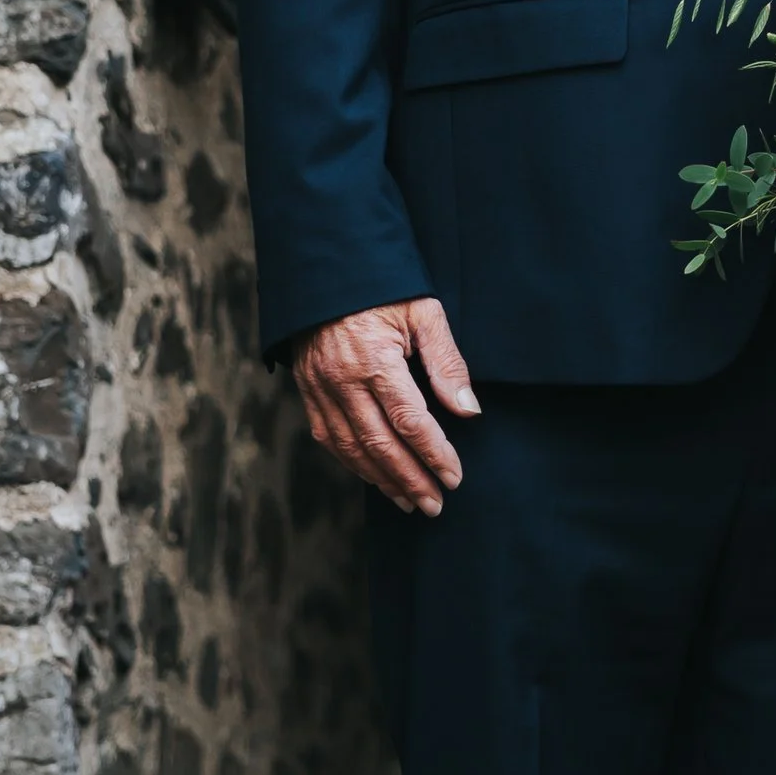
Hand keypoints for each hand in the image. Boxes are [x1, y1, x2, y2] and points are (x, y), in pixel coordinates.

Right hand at [292, 298, 479, 516]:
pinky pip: (328, 438)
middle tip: (435, 505)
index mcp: (374, 360)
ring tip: (409, 502)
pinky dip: (353, 463)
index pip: (409, 421)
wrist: (325, 269)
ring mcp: (319, 387)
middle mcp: (342, 380)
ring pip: (350, 448)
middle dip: (410, 479)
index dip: (434, 453)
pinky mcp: (307, 390)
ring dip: (382, 480)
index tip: (454, 477)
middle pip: (379, 444)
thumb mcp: (423, 312)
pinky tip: (374, 477)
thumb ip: (446, 362)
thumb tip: (469, 411)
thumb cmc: (381, 287)